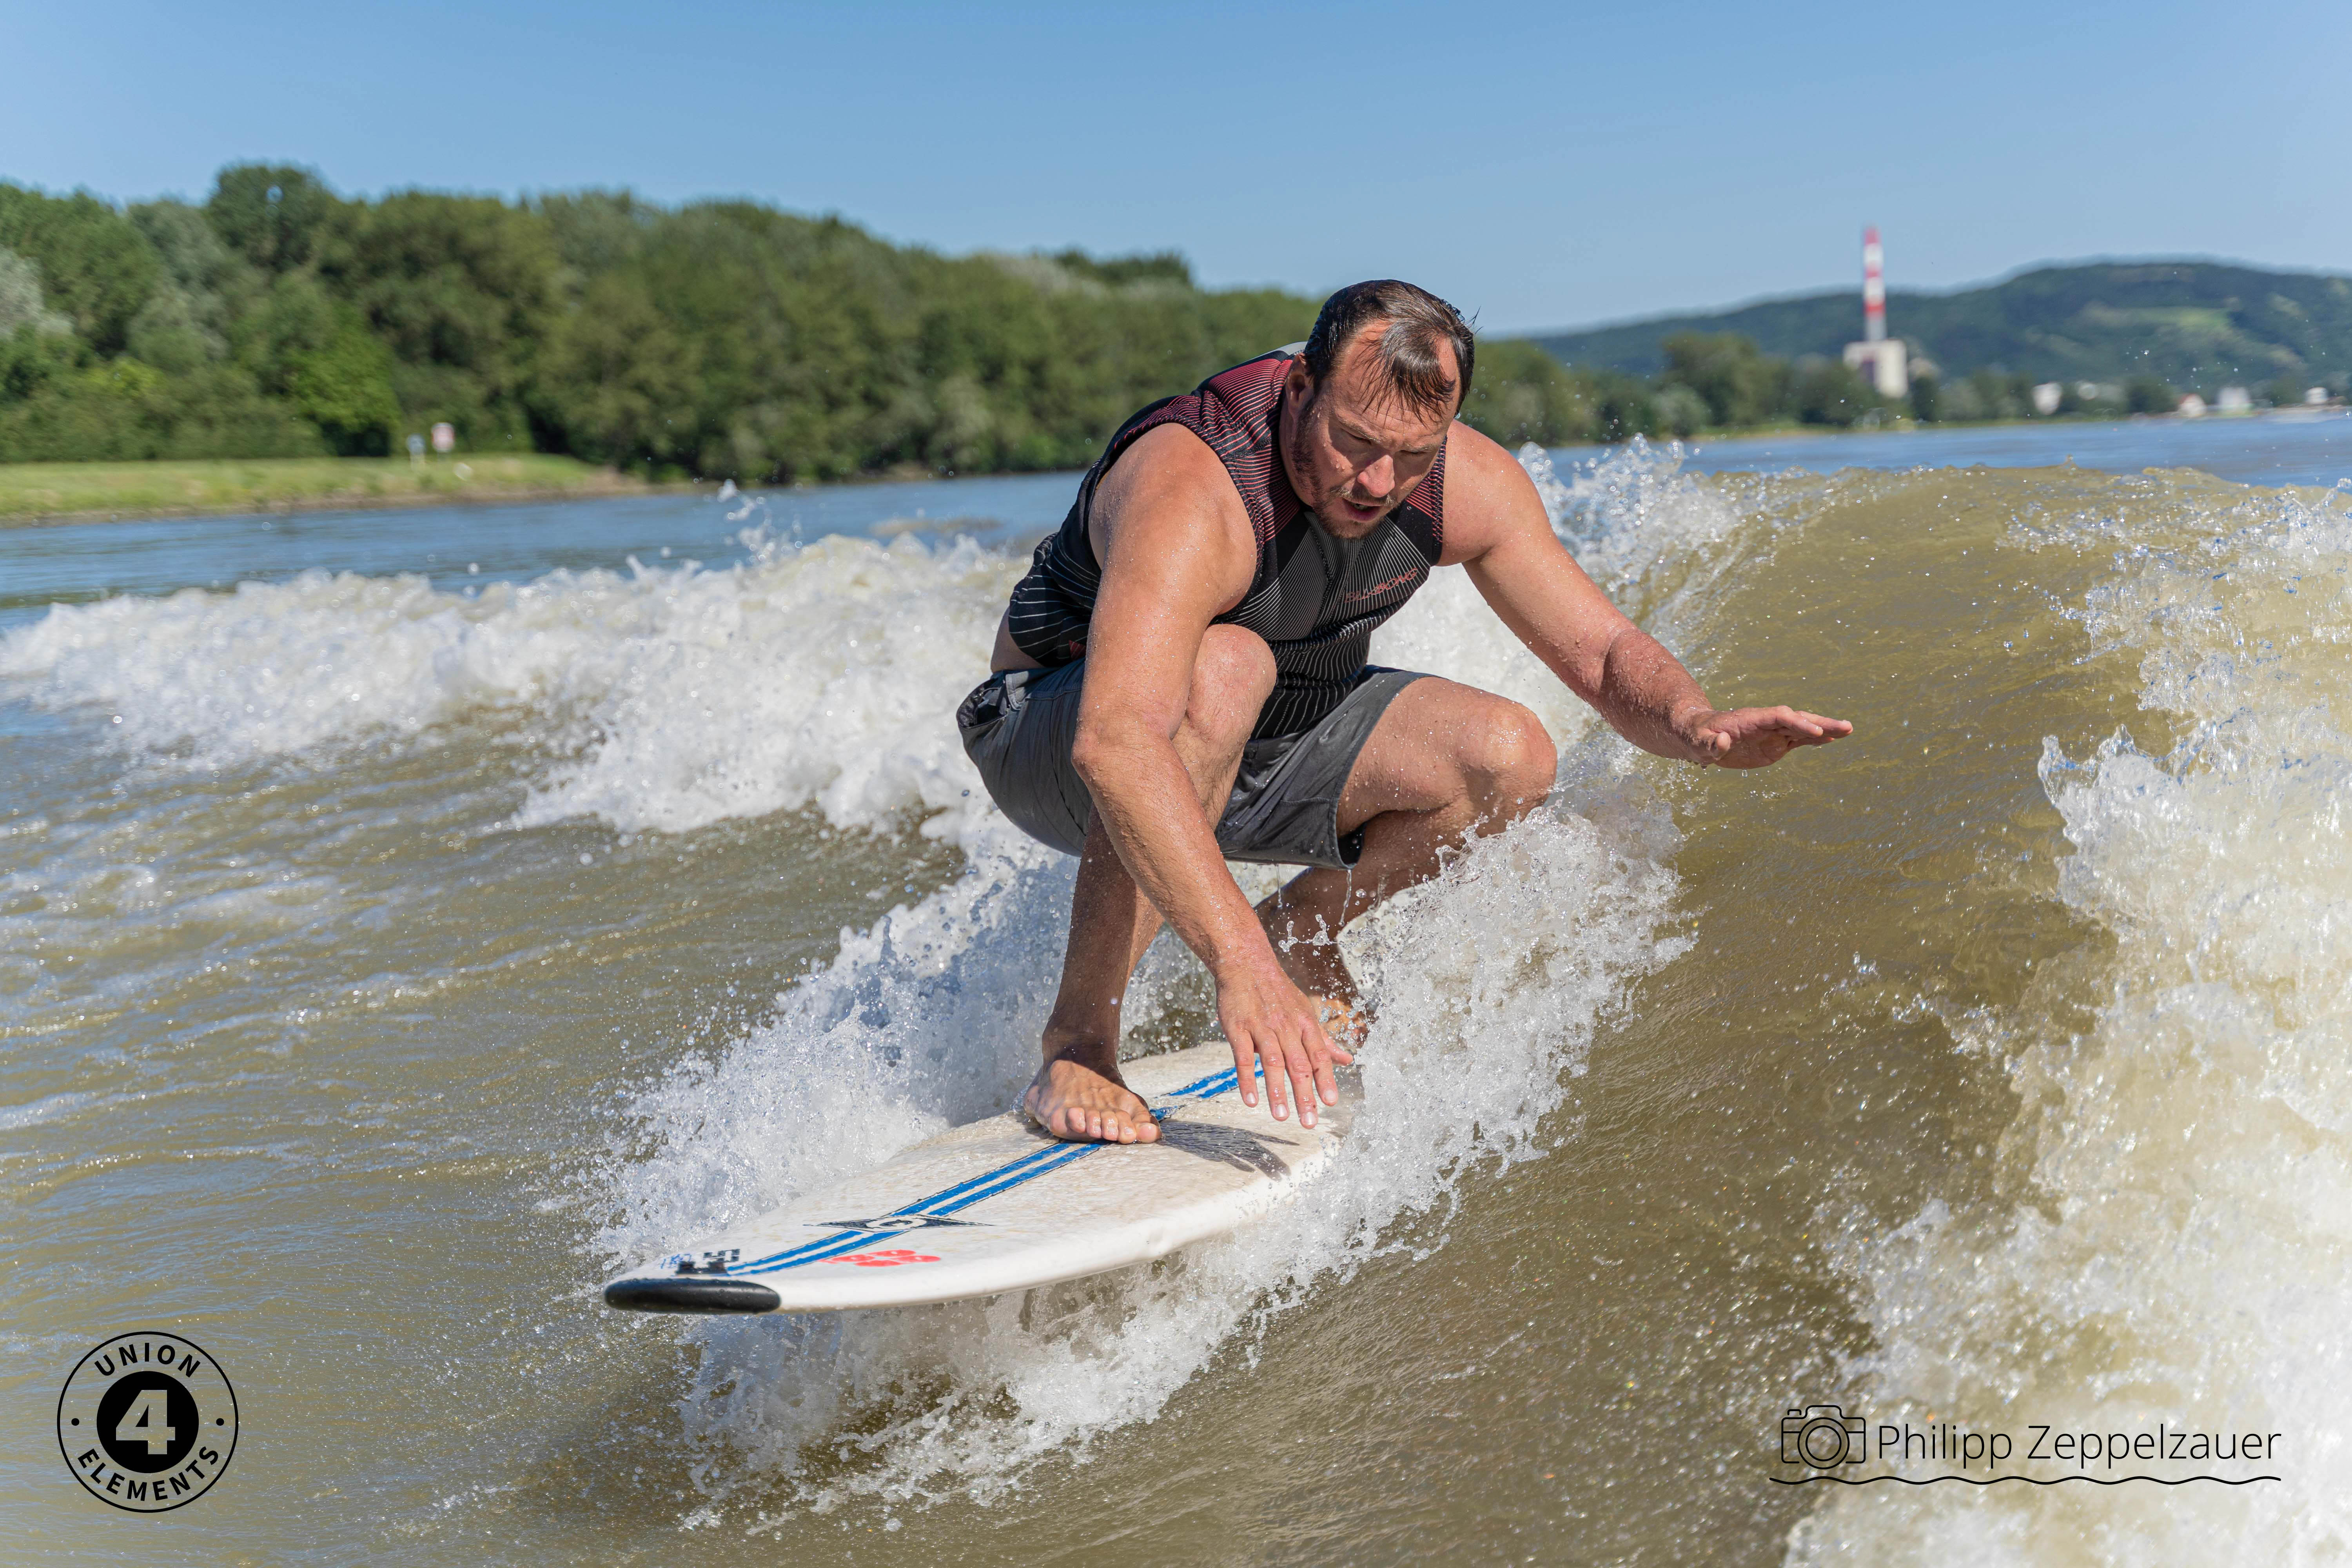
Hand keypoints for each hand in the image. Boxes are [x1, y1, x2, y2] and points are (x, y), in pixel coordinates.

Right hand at [1212, 960, 1354, 1128]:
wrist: (1246, 963)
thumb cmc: (1279, 993)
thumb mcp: (1306, 1013)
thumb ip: (1325, 1040)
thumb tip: (1348, 1060)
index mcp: (1304, 1024)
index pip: (1318, 1055)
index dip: (1325, 1079)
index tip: (1331, 1102)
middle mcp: (1286, 1027)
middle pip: (1298, 1064)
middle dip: (1304, 1095)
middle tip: (1309, 1122)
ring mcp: (1261, 1027)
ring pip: (1272, 1063)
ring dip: (1277, 1091)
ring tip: (1282, 1117)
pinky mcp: (1238, 1028)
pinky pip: (1242, 1057)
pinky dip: (1247, 1079)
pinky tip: (1251, 1100)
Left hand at [1681, 705, 1851, 768]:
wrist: (1698, 735)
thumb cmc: (1695, 736)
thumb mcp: (1696, 742)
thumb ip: (1709, 745)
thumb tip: (1721, 742)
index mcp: (1750, 719)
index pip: (1779, 717)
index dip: (1797, 722)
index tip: (1815, 732)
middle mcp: (1765, 723)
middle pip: (1797, 719)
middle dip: (1821, 723)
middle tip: (1846, 727)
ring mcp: (1772, 733)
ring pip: (1802, 729)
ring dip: (1824, 730)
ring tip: (1848, 730)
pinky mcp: (1774, 744)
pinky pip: (1798, 740)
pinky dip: (1815, 739)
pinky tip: (1832, 740)